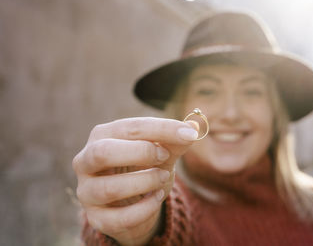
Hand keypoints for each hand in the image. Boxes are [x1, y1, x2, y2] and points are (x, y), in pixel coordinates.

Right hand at [72, 117, 198, 245]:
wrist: (135, 203)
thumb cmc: (145, 168)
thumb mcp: (162, 152)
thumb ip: (174, 141)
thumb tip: (193, 128)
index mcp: (102, 136)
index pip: (129, 127)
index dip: (161, 129)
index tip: (189, 134)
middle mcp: (86, 161)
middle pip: (103, 152)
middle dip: (141, 152)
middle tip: (165, 156)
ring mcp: (87, 191)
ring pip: (109, 187)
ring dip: (145, 181)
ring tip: (163, 177)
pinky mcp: (96, 218)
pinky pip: (119, 217)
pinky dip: (145, 209)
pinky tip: (157, 198)